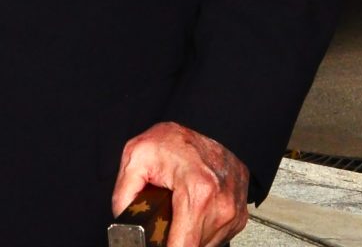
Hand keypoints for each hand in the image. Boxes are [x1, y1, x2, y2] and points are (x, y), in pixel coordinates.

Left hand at [112, 121, 249, 246]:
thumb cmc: (176, 140)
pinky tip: (193, 212)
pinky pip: (216, 238)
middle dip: (173, 237)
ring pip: (204, 245)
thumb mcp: (137, 155)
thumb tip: (123, 221)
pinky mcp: (238, 217)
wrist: (210, 126)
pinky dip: (202, 230)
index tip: (158, 243)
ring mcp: (232, 212)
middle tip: (164, 217)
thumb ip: (125, 193)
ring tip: (179, 211)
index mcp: (198, 192)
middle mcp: (221, 204)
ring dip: (188, 234)